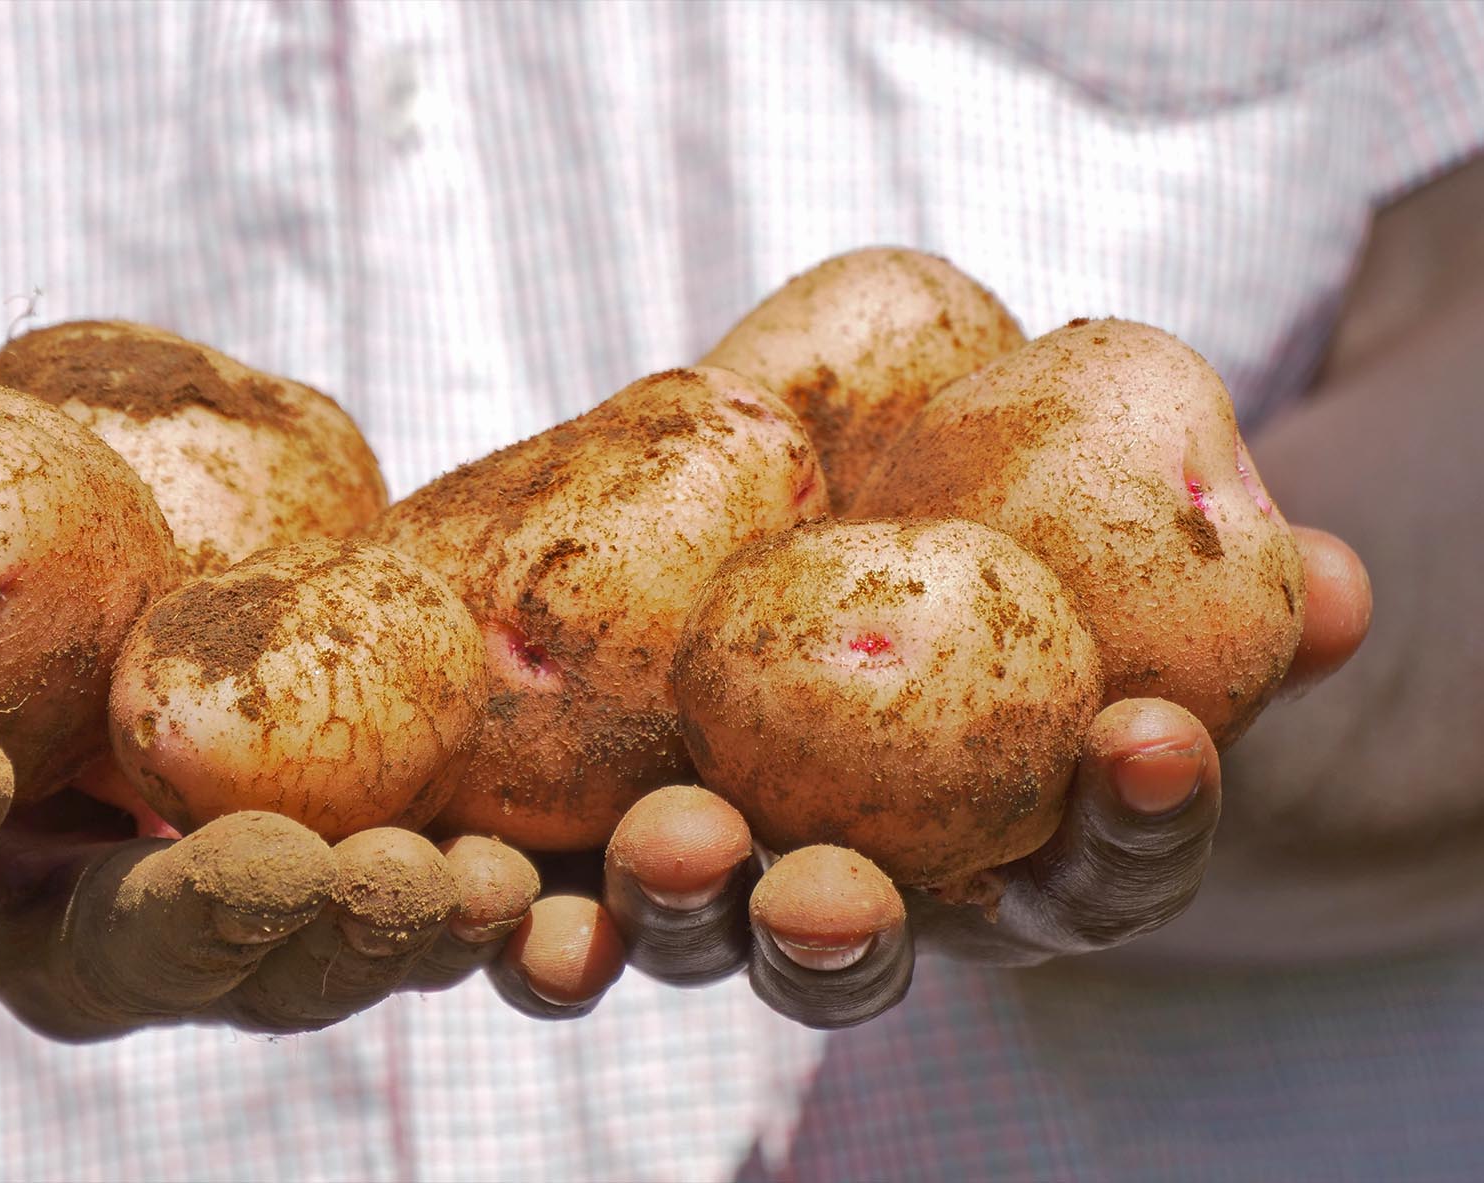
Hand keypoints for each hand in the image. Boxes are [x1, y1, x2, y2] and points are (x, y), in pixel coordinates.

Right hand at [0, 438, 541, 1038]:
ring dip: (376, 932)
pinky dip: (450, 891)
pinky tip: (519, 860)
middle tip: (290, 873)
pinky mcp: (307, 863)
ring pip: (285, 967)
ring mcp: (191, 913)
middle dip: (214, 931)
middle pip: (130, 970)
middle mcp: (50, 929)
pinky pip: (384, 900)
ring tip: (459, 882)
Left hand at [484, 524, 1370, 1026]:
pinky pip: (560, 903)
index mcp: (1006, 850)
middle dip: (841, 935)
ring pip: (702, 938)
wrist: (831, 521)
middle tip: (827, 889)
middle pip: (857, 954)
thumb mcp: (1088, 546)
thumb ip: (1199, 579)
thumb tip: (1332, 586)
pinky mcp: (594, 839)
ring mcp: (722, 877)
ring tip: (664, 847)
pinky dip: (537, 914)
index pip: (1096, 868)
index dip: (1134, 821)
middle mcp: (869, 893)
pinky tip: (512, 889)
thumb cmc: (987, 542)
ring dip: (678, 915)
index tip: (1144, 740)